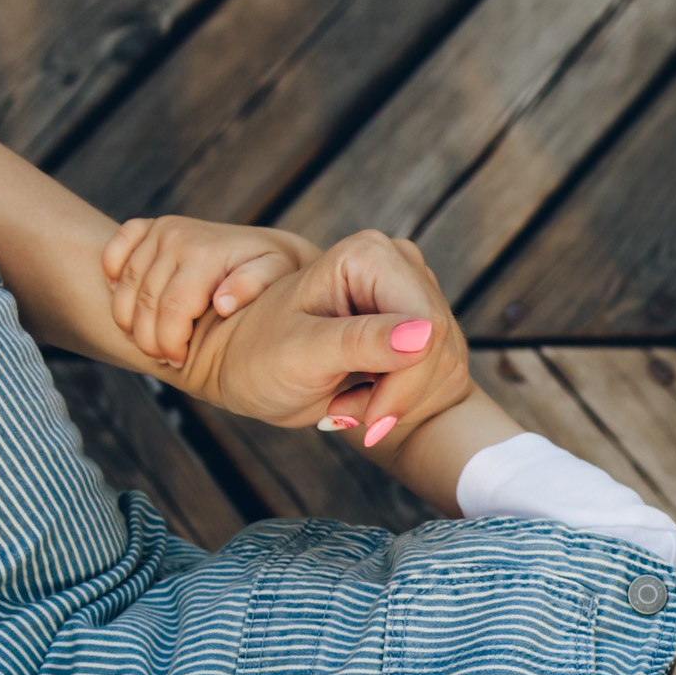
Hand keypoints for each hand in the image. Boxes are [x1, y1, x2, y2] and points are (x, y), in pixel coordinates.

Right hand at [102, 216, 313, 369]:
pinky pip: (115, 250)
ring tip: (147, 340)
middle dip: (148, 339)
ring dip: (127, 319)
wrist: (267, 249)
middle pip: (144, 301)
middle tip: (164, 358)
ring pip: (124, 284)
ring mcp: (159, 230)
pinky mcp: (147, 228)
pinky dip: (112, 276)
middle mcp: (177, 236)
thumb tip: (222, 304)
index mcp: (205, 252)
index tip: (178, 362)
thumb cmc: (275, 272)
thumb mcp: (276, 278)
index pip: (172, 309)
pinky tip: (124, 299)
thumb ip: (254, 287)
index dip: (169, 343)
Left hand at [176, 229, 472, 443]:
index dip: (406, 379)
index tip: (368, 417)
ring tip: (343, 405)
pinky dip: (394, 397)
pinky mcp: (403, 324)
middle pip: (436, 345)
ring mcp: (401, 295)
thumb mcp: (304, 354)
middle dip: (396, 393)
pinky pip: (427, 369)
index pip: (427, 325)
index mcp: (368, 256)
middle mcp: (393, 266)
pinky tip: (356, 399)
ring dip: (392, 398)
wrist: (239, 370)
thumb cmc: (256, 359)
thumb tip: (426, 334)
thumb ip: (362, 342)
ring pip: (436, 361)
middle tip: (344, 414)